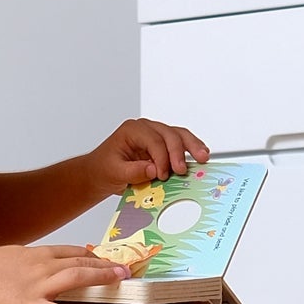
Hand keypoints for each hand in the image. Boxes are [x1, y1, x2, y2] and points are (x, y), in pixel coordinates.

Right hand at [0, 245, 129, 303]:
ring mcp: (37, 286)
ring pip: (75, 278)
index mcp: (36, 254)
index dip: (92, 255)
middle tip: (124, 269)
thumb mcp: (10, 256)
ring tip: (118, 281)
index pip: (71, 251)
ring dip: (99, 278)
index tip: (106, 258)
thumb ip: (30, 262)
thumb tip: (41, 265)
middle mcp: (41, 266)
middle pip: (80, 262)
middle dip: (104, 265)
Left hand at [89, 118, 210, 194]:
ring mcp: (156, 135)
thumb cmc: (104, 169)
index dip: (161, 158)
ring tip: (203, 157)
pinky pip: (180, 143)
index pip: (153, 140)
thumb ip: (133, 171)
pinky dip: (191, 149)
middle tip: (182, 169)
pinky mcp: (163, 145)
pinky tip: (200, 155)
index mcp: (132, 130)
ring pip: (179, 135)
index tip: (163, 175)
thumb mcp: (114, 172)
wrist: (101, 172)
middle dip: (178, 152)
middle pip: (169, 134)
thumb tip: (153, 169)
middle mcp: (146, 128)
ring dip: (192, 146)